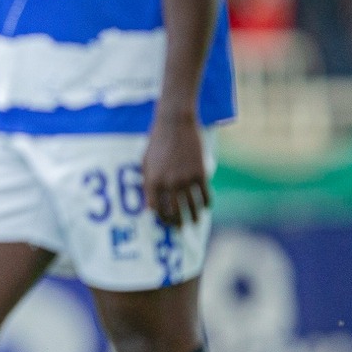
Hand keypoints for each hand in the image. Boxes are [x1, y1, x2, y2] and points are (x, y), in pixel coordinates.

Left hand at [142, 107, 208, 228]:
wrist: (175, 124)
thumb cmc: (156, 142)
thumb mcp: (145, 161)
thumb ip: (147, 182)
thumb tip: (150, 204)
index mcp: (152, 180)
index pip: (155, 208)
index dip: (160, 218)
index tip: (164, 222)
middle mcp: (168, 183)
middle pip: (174, 211)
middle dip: (177, 222)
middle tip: (180, 228)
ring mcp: (185, 179)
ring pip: (191, 206)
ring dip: (193, 217)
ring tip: (194, 222)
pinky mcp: (200, 173)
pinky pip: (205, 195)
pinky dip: (206, 204)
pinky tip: (205, 207)